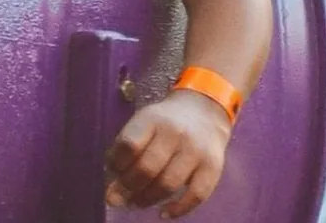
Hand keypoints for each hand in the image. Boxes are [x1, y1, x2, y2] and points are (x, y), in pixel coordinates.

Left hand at [105, 90, 231, 217]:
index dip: (117, 163)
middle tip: (120, 196)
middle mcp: (175, 133)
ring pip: (168, 184)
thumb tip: (112, 187)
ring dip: (148, 199)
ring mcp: (195, 151)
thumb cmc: (164, 122)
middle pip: (147, 167)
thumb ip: (125, 149)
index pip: (129, 145)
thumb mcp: (143, 123)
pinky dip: (178, 209)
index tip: (114, 171)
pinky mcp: (213, 168)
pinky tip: (163, 213)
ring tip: (137, 202)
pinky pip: (196, 195)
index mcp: (152, 119)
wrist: (203, 113)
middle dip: (129, 187)